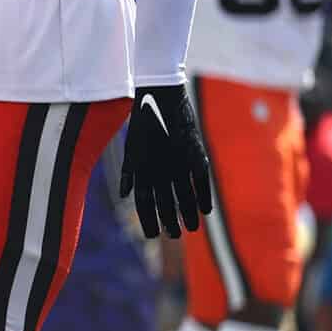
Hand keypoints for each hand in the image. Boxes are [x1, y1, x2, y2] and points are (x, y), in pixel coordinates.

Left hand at [117, 84, 213, 239]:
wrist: (160, 95)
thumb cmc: (143, 122)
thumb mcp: (131, 147)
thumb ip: (129, 172)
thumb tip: (125, 195)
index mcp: (141, 168)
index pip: (144, 203)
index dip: (148, 221)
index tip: (153, 235)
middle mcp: (158, 168)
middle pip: (165, 203)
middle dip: (169, 222)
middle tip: (174, 235)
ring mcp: (177, 161)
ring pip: (184, 195)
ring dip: (187, 214)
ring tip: (191, 229)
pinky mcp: (194, 151)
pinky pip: (200, 179)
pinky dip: (203, 195)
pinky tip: (206, 210)